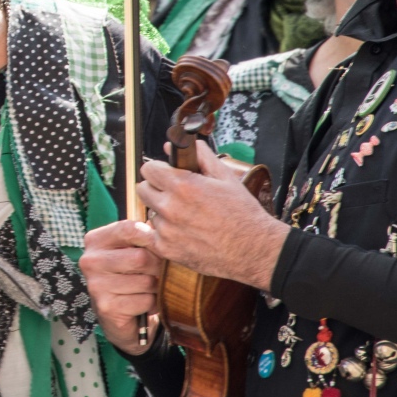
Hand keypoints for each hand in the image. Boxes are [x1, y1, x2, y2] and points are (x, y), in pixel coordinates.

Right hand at [80, 218, 162, 354]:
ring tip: (149, 288)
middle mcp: (90, 261)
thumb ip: (143, 236)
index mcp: (95, 240)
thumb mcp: (131, 250)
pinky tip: (143, 303)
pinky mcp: (107, 307)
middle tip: (159, 272)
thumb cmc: (128, 275)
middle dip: (157, 266)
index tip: (163, 245)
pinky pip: (145, 301)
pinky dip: (152, 304)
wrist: (118, 315)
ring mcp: (96, 286)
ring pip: (146, 281)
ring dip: (155, 287)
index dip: (152, 237)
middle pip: (140, 257)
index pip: (129, 229)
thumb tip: (163, 229)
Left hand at [138, 141, 289, 290]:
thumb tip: (173, 146)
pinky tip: (181, 231)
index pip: (149, 169)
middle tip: (173, 192)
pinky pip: (152, 235)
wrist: (254, 250)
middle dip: (155, 187)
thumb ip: (198, 156)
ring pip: (150, 213)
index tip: (166, 173)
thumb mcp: (225, 177)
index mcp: (183, 186)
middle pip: (142, 189)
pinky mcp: (167, 250)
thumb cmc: (243, 214)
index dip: (158, 169)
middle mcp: (171, 208)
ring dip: (162, 212)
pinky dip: (163, 233)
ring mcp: (167, 231)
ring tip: (185, 216)